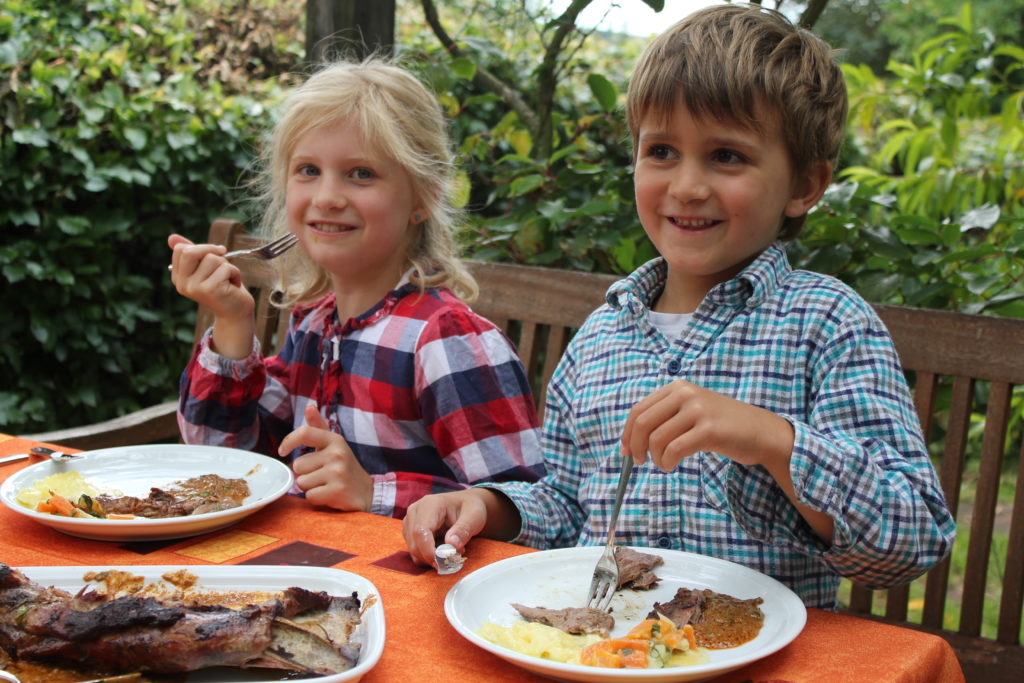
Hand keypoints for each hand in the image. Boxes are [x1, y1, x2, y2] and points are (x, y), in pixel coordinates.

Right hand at [167, 234, 253, 320]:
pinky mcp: (209, 290)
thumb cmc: (223, 286)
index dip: (202, 247)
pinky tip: (234, 285)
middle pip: (190, 251)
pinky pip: (225, 268)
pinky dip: (235, 273)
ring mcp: (194, 288)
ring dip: (227, 265)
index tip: (215, 254)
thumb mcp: (206, 267)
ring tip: (228, 278)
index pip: (180, 249)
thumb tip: (171, 237)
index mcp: (178, 277)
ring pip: (212, 259)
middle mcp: (182, 284)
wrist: (235, 313)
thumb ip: (191, 252)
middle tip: (223, 256)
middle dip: (211, 250)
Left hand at [279, 404, 373, 512]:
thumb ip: (318, 427)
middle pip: (298, 465)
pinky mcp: (337, 491)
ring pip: (302, 482)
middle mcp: (337, 453)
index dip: (288, 441)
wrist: (366, 493)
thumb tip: (309, 406)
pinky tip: (330, 495)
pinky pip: (310, 496)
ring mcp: (338, 472)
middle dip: (305, 473)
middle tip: (323, 475)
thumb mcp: (333, 445)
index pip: (305, 432)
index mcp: (334, 440)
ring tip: (327, 484)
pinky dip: (317, 499)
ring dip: (310, 487)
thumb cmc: (343, 467)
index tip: (282, 451)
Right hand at [402, 488, 502, 566]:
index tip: (442, 563)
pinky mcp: (410, 532)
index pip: (420, 531)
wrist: (466, 504)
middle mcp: (415, 511)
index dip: (428, 550)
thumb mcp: (474, 516)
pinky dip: (428, 557)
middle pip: (414, 543)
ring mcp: (410, 522)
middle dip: (432, 557)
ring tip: (452, 551)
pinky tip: (443, 550)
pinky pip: (415, 552)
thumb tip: (451, 545)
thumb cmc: (470, 508)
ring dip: (431, 558)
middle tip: (453, 558)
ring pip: (413, 550)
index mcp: (429, 504)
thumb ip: (463, 530)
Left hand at [620, 380, 793, 471]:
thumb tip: (630, 441)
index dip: (627, 433)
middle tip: (640, 462)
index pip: (639, 410)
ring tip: (664, 465)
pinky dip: (667, 462)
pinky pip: (674, 449)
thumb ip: (665, 418)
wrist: (761, 432)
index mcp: (678, 388)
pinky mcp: (709, 430)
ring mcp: (699, 410)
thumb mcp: (692, 411)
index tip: (625, 451)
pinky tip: (672, 466)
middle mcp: (686, 394)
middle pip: (643, 423)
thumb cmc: (723, 426)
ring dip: (655, 458)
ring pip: (657, 439)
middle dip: (636, 446)